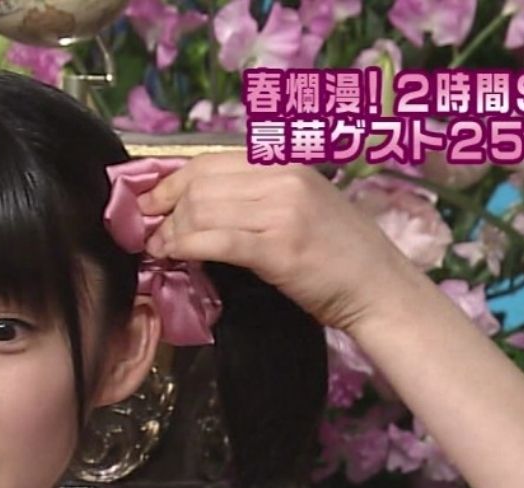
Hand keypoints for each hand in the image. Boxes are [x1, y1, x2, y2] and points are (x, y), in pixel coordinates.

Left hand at [137, 152, 420, 332]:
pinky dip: (184, 246)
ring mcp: (281, 210)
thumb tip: (196, 207)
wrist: (379, 289)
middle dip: (162, 208)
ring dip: (168, 231)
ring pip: (201, 209)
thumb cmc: (338, 256)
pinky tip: (172, 257)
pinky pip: (215, 239)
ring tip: (156, 249)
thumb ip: (254, 198)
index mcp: (284, 163)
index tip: (147, 203)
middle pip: (199, 184)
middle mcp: (282, 178)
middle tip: (144, 231)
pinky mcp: (277, 247)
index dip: (169, 181)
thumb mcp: (300, 207)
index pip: (209, 162)